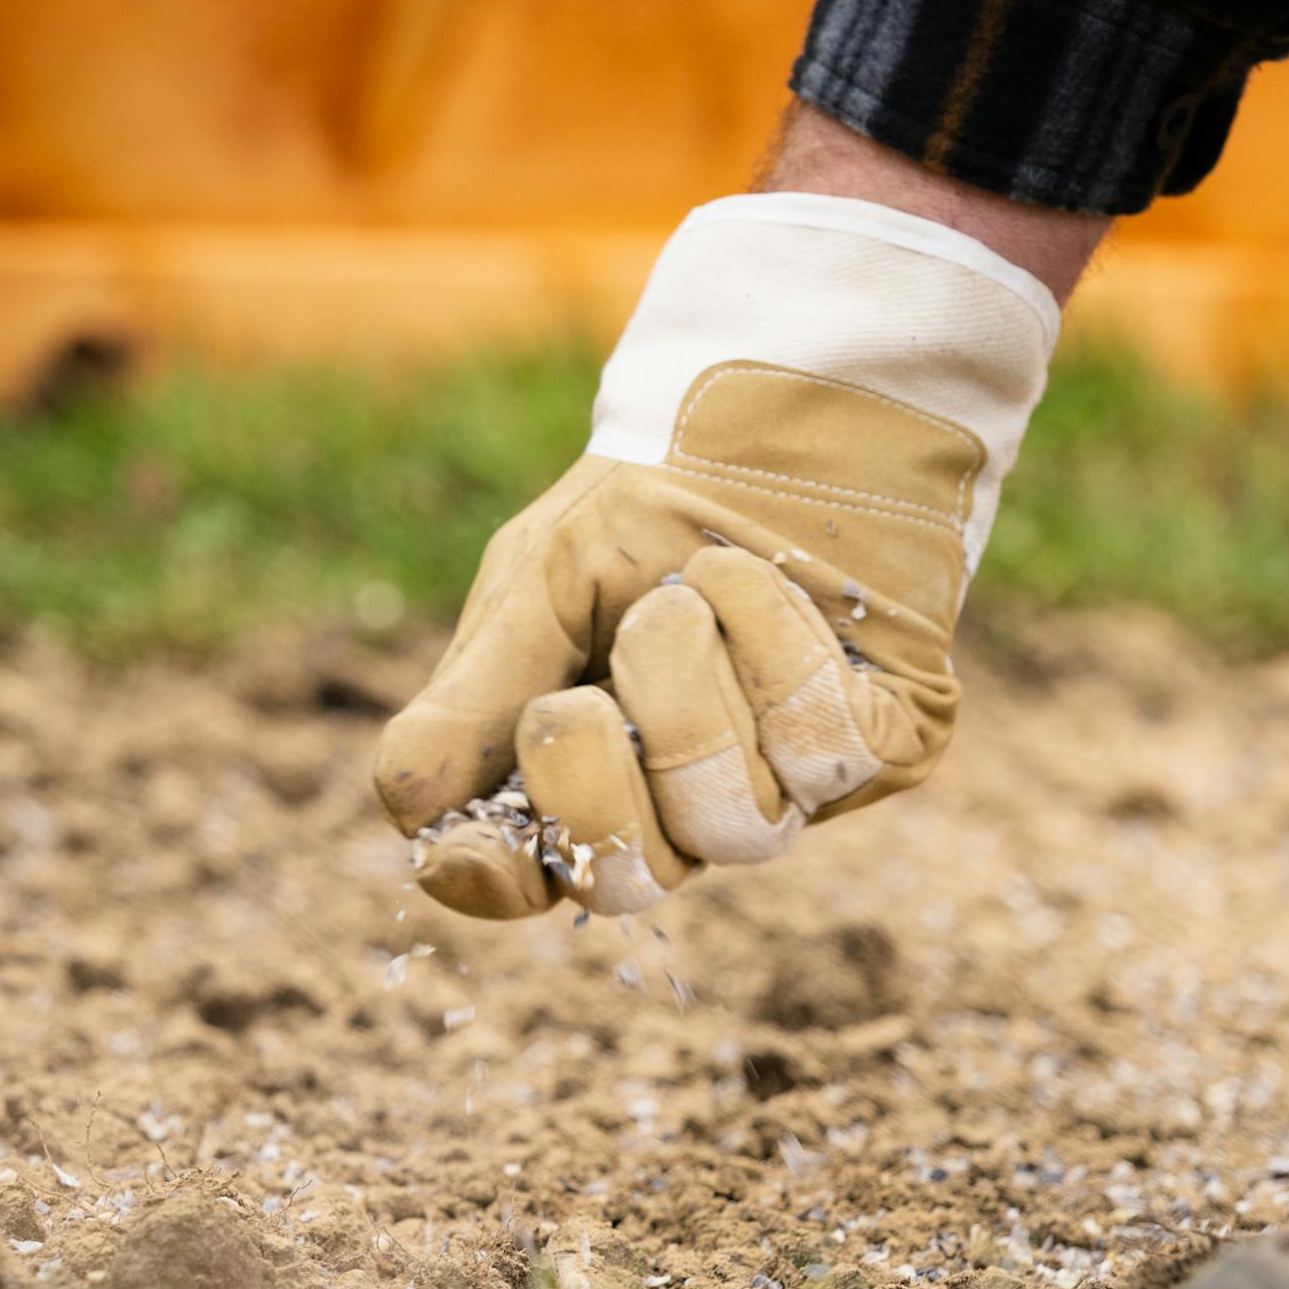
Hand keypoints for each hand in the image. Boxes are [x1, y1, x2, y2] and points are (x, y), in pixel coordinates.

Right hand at [373, 189, 1059, 920]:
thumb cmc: (649, 503)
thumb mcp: (536, 584)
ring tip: (683, 593)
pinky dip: (772, 643)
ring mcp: (782, 789)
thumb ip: (473, 697)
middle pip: (625, 884)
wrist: (790, 404)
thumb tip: (406, 802)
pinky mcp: (882, 750)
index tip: (471, 845)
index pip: (520, 882)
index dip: (490, 879)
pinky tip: (751, 577)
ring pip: (728, 824)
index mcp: (573, 779)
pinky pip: (819, 749)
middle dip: (590, 782)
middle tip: (579, 694)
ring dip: (685, 686)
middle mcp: (675, 808)